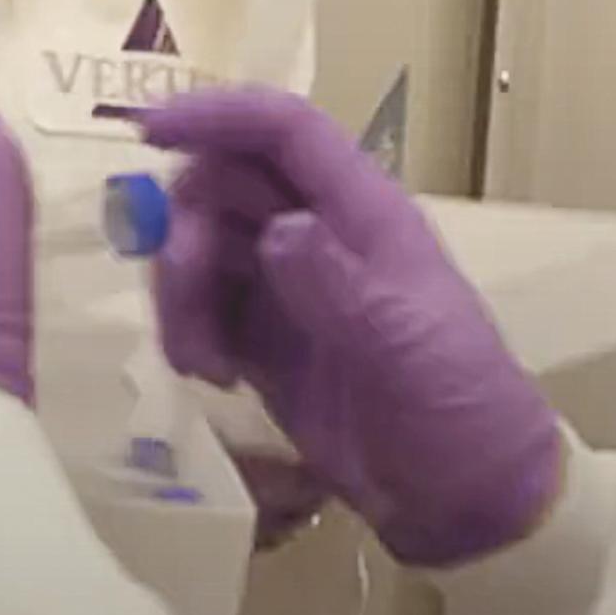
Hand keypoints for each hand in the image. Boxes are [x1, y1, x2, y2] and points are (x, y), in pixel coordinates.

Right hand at [142, 88, 562, 569]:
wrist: (467, 500)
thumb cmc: (456, 405)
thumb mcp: (402, 341)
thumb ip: (336, 283)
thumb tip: (276, 230)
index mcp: (364, 212)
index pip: (285, 131)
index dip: (219, 114)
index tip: (148, 130)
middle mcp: (321, 235)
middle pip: (225, 185)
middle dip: (186, 227)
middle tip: (184, 289)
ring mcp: (290, 290)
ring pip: (204, 248)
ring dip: (181, 292)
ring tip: (200, 362)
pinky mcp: (266, 344)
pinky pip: (204, 311)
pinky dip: (188, 333)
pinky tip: (213, 379)